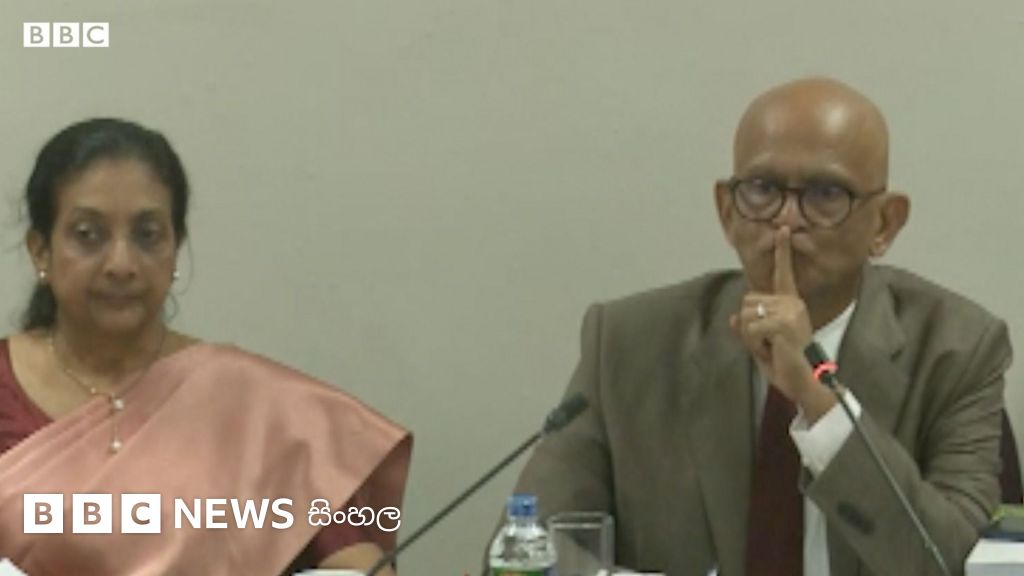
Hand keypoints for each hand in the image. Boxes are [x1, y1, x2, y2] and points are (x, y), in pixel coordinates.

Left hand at [730, 227, 815, 402]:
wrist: (803, 382)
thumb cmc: (786, 364)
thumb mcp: (762, 344)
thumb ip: (749, 328)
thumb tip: (735, 318)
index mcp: (790, 303)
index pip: (784, 273)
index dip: (782, 251)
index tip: (782, 228)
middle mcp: (792, 302)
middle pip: (747, 301)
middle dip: (749, 326)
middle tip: (769, 343)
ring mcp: (789, 311)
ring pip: (746, 315)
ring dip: (751, 337)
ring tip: (772, 348)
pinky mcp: (783, 323)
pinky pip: (750, 328)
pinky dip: (753, 344)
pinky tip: (772, 350)